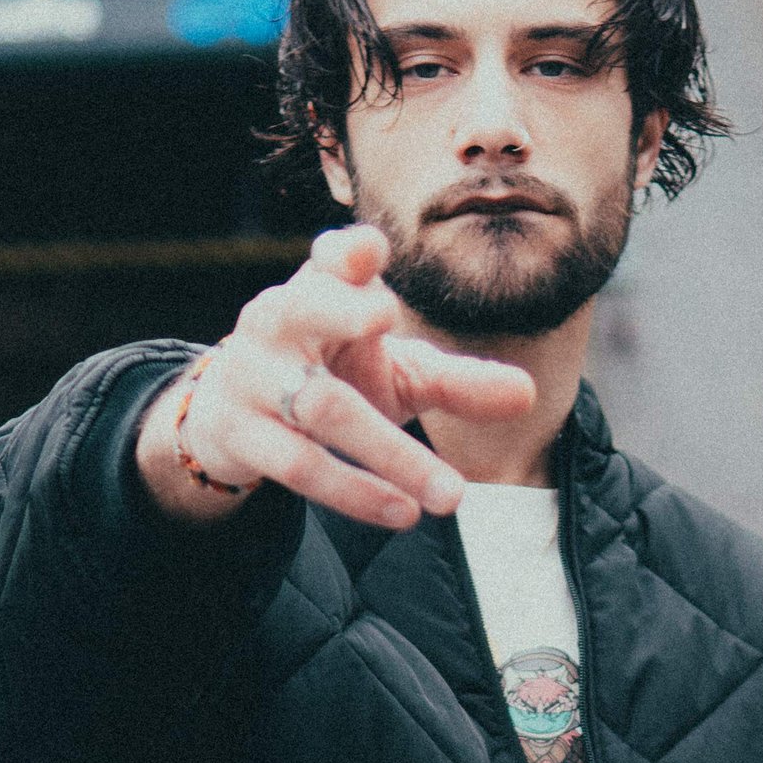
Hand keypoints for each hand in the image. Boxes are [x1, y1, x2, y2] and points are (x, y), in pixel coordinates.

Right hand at [137, 226, 534, 528]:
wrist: (234, 420)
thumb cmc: (330, 376)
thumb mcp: (394, 371)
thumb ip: (456, 380)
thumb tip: (528, 393)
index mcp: (320, 291)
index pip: (331, 258)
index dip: (347, 252)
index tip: (371, 251)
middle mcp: (278, 322)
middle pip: (305, 307)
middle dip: (341, 308)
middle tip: (385, 315)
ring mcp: (254, 377)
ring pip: (320, 407)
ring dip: (389, 452)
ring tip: (451, 495)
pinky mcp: (241, 434)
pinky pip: (300, 464)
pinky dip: (356, 491)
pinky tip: (405, 511)